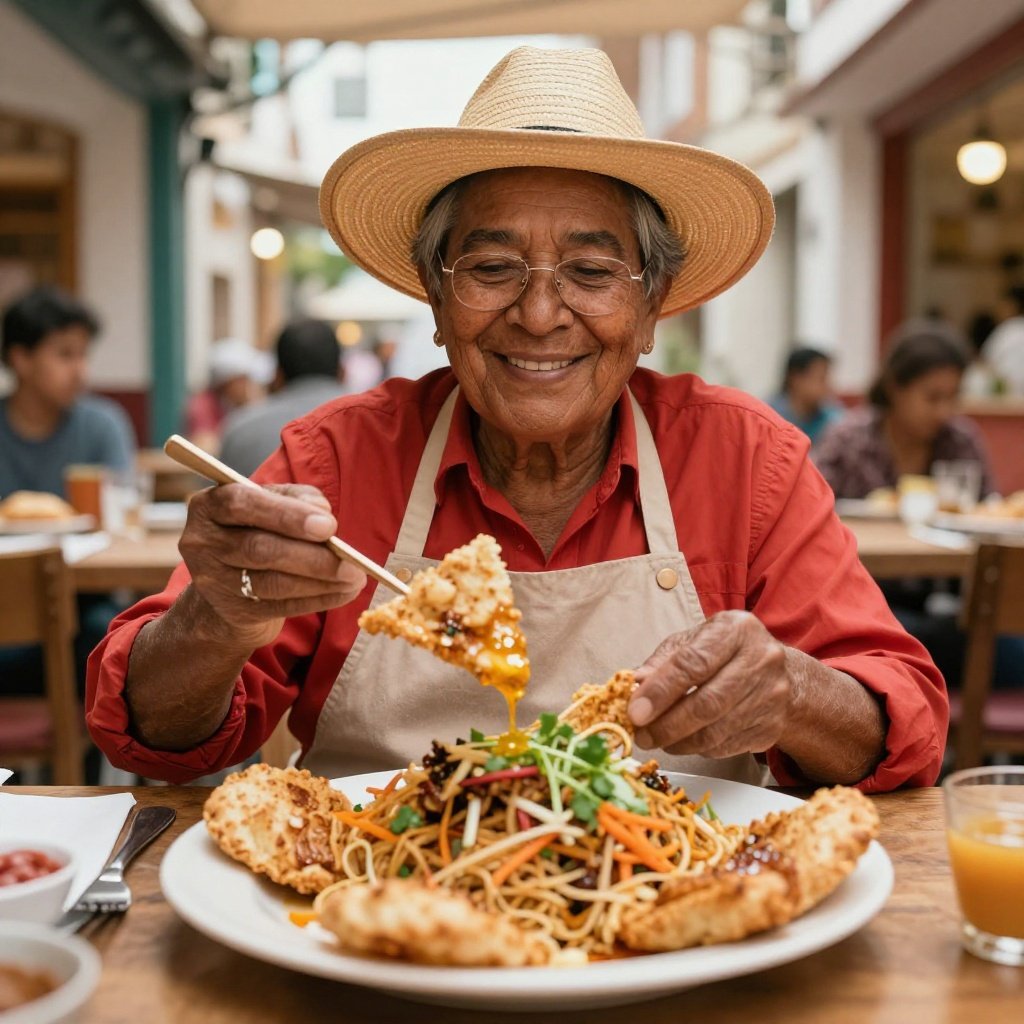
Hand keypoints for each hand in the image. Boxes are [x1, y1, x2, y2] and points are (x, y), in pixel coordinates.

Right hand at [179, 483, 366, 647]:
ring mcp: (214, 581)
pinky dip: (318, 600)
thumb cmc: (256, 530)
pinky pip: (282, 606)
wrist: (227, 583)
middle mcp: (202, 543)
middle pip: (259, 549)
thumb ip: (297, 499)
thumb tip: (322, 511)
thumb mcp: (272, 503)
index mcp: (209, 505)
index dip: (287, 515)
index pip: (243, 503)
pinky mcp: (234, 611)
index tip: (328, 525)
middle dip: (311, 555)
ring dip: (320, 581)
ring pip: (272, 582)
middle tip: (350, 560)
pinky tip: (343, 593)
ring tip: (355, 577)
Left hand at [628, 611, 790, 758]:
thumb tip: (636, 683)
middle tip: (642, 734)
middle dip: (667, 724)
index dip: (661, 690)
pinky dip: (698, 749)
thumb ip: (664, 661)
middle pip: (707, 702)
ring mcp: (771, 696)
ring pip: (716, 730)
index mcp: (736, 630)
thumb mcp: (696, 641)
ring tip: (657, 740)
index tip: (636, 710)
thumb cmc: (727, 653)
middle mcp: (761, 660)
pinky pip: (726, 746)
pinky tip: (683, 742)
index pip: (694, 663)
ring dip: (679, 741)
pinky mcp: (772, 727)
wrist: (783, 676)